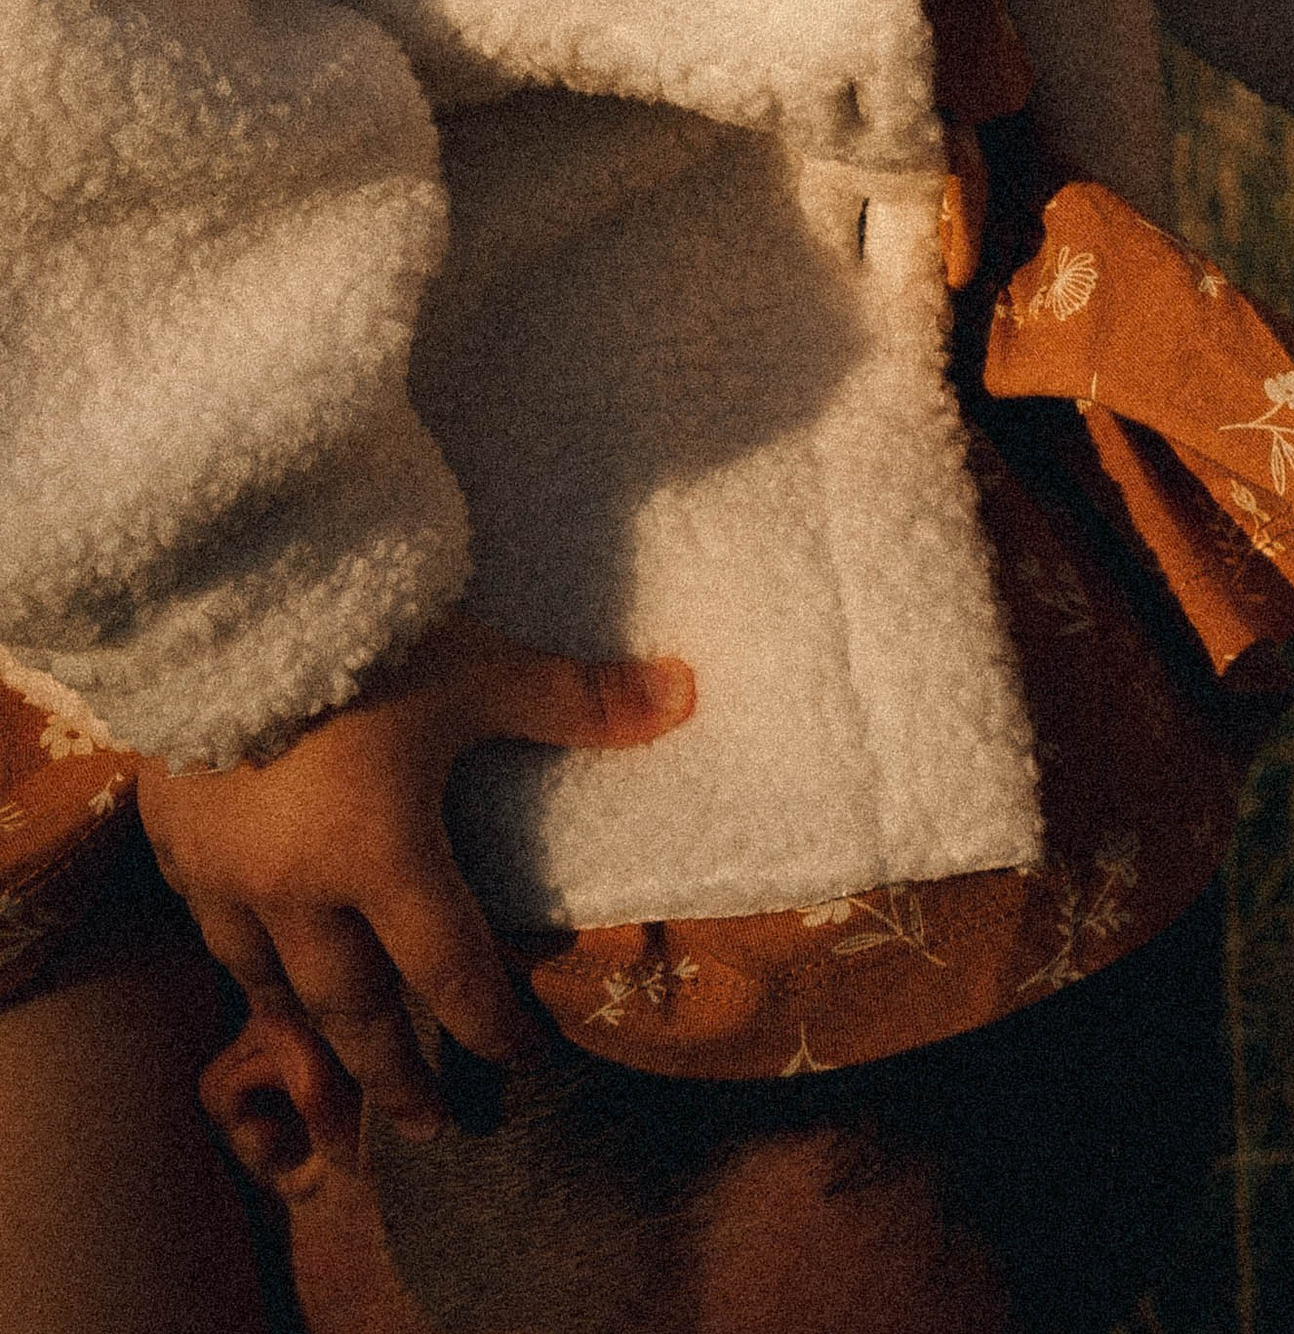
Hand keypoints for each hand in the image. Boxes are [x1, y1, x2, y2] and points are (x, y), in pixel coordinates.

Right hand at [137, 611, 692, 1137]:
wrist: (217, 604)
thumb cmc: (361, 641)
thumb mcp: (477, 668)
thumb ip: (576, 698)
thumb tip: (685, 697)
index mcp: (380, 859)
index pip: (448, 970)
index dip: (489, 1024)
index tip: (520, 1059)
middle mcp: (298, 891)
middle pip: (351, 1008)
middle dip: (390, 1073)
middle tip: (421, 1126)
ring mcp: (223, 873)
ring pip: (267, 984)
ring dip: (306, 1037)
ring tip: (326, 1084)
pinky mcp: (169, 838)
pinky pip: (206, 924)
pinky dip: (237, 959)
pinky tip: (245, 963)